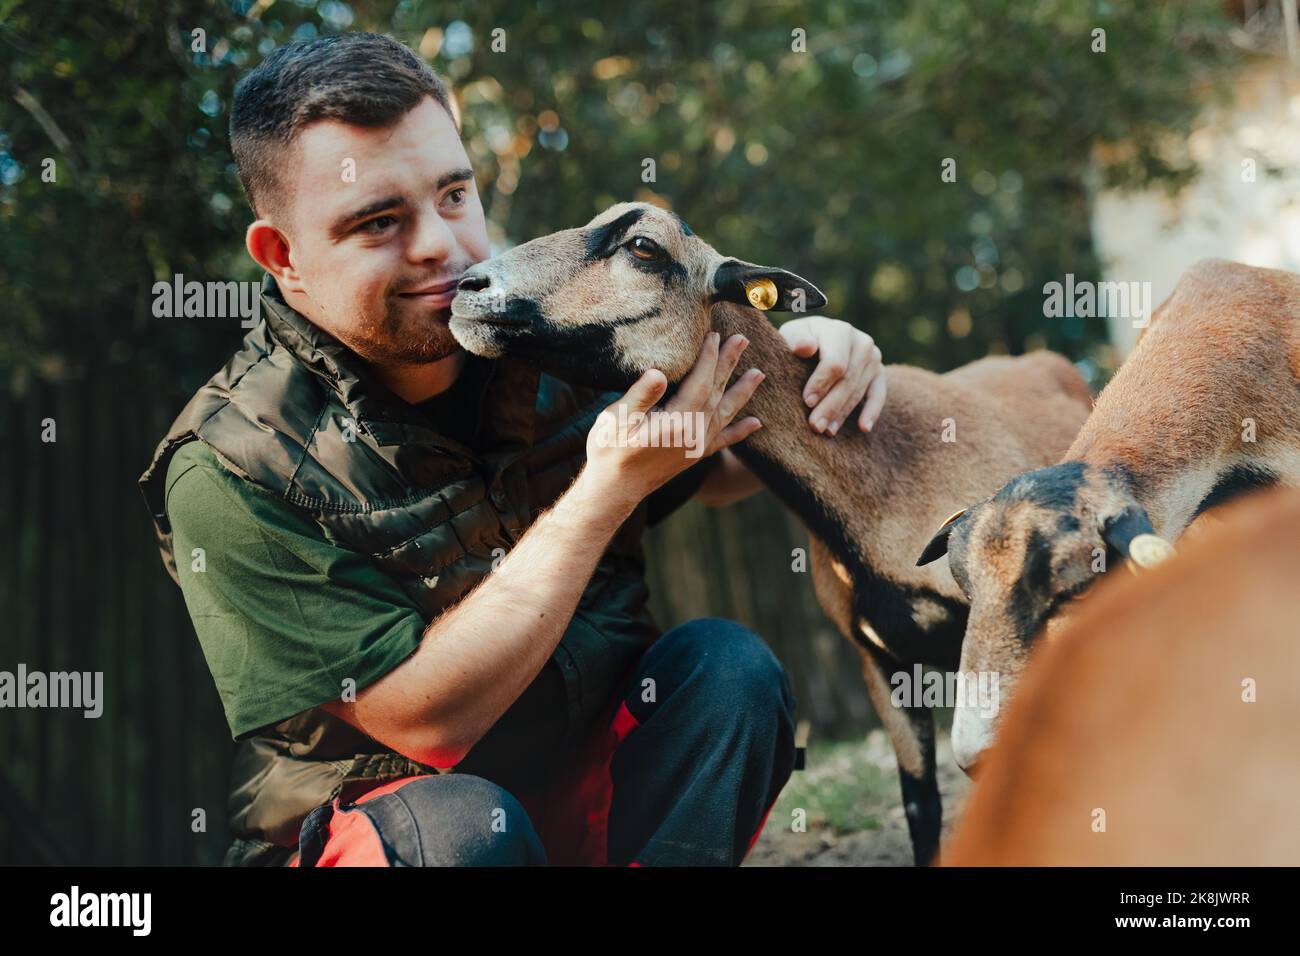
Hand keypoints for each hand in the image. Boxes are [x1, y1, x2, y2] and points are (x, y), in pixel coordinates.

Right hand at [583, 332, 763, 508]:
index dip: (708, 357)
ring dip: (742, 391)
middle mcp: (695, 433)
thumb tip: (660, 373)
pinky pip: (723, 440)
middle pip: (717, 391)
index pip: (701, 381)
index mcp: (678, 421)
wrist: (614, 490)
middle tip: (744, 339)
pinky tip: (756, 423)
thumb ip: (641, 395)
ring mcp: (697, 446)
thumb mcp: (617, 418)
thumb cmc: (610, 451)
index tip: (715, 334)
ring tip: (759, 373)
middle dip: (730, 363)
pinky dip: (740, 431)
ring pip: (725, 412)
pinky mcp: (694, 456)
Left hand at [780, 316, 885, 433]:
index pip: (835, 362)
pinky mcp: (880, 373)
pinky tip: (864, 428)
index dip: (821, 383)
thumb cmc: (801, 340)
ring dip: (842, 413)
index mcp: (840, 331)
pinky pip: (879, 395)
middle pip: (848, 380)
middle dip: (830, 405)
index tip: (807, 402)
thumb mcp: (792, 335)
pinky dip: (872, 412)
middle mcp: (862, 342)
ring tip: (827, 431)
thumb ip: (796, 339)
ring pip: (858, 391)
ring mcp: (873, 358)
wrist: (818, 339)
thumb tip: (804, 347)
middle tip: (815, 426)